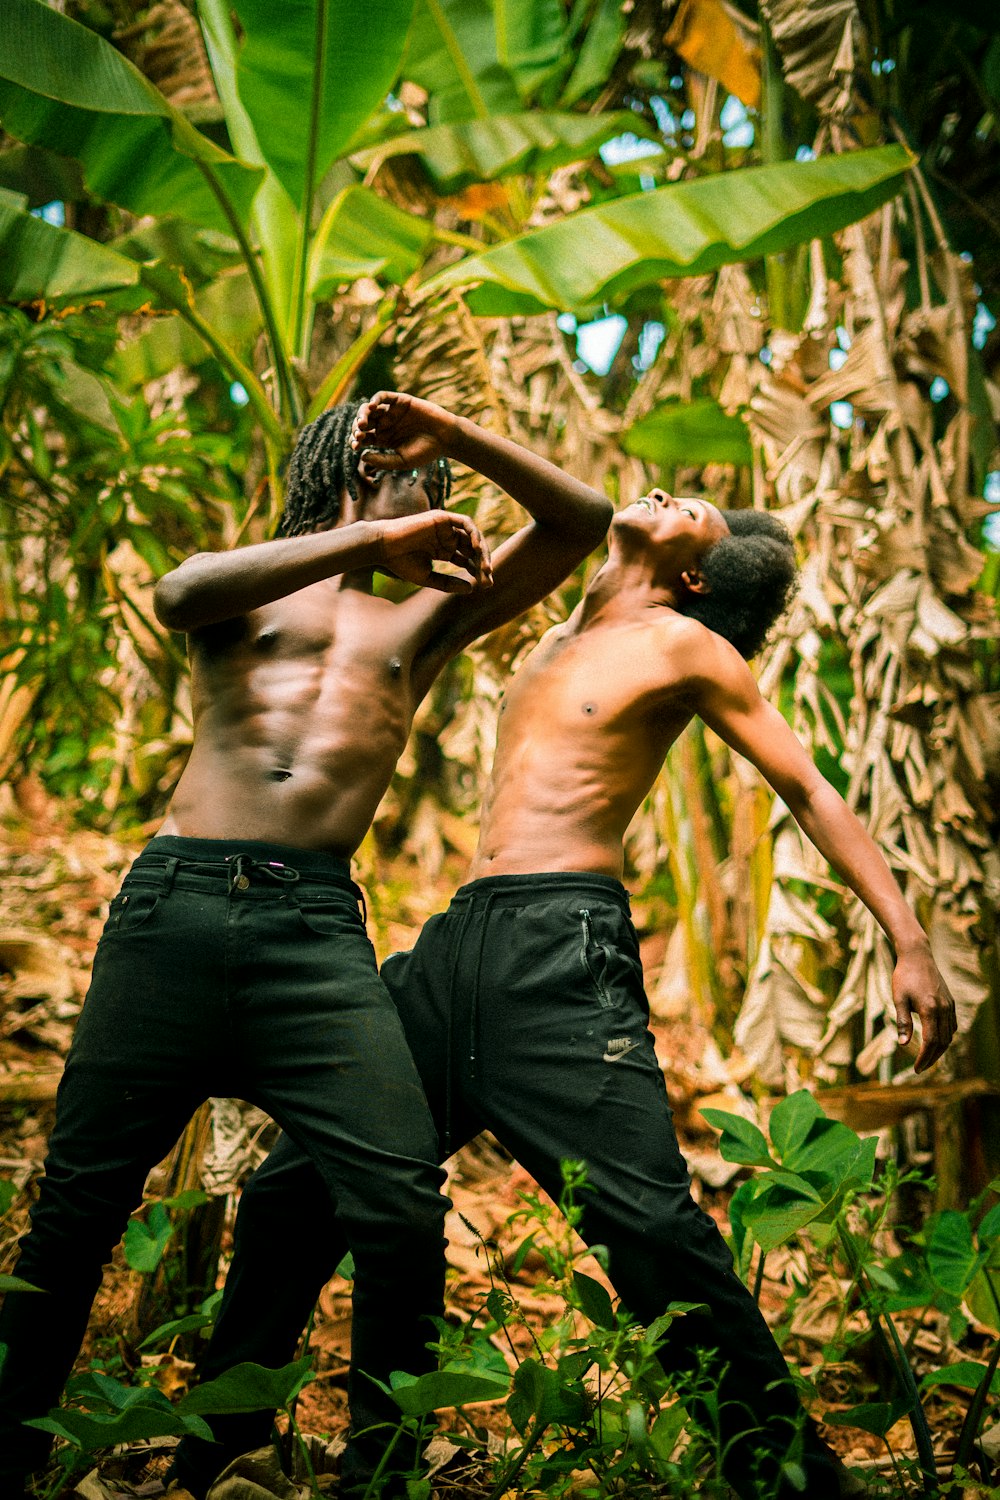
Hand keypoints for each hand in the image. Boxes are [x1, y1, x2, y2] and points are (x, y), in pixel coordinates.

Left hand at [351, 391, 453, 473]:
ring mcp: (391, 412)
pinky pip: (383, 396)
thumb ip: (382, 460)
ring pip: (370, 409)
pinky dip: (375, 399)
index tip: (356, 446)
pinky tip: (372, 406)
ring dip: (363, 414)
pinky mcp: (400, 401)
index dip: (356, 440)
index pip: (363, 438)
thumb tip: (362, 456)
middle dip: (357, 427)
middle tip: (359, 433)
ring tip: (363, 423)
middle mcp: (384, 424)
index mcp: (382, 439)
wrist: (446, 438)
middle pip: (363, 423)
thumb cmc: (425, 452)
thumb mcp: (401, 461)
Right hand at [374, 511, 491, 592]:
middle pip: (472, 549)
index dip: (477, 572)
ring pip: (472, 536)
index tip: (486, 585)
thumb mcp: (428, 578)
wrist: (383, 547)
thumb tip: (472, 589)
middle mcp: (447, 537)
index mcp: (443, 550)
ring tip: (485, 567)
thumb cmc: (400, 563)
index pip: (467, 560)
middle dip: (482, 564)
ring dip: (481, 550)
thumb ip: (448, 583)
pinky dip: (474, 533)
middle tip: (488, 578)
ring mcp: (445, 527)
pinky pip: (465, 523)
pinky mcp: (442, 517)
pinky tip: (477, 549)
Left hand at [892, 944, 957, 1071]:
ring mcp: (949, 1005)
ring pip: (949, 1035)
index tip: (916, 1069)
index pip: (931, 1042)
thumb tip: (903, 1044)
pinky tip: (937, 1041)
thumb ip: (902, 1022)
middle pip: (943, 1042)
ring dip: (940, 1049)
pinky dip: (946, 1037)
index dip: (924, 1058)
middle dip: (932, 1058)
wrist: (917, 956)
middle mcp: (943, 1009)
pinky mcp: (950, 1002)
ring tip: (928, 1058)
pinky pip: (952, 1025)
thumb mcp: (898, 999)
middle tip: (921, 1068)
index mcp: (930, 1009)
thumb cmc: (904, 976)